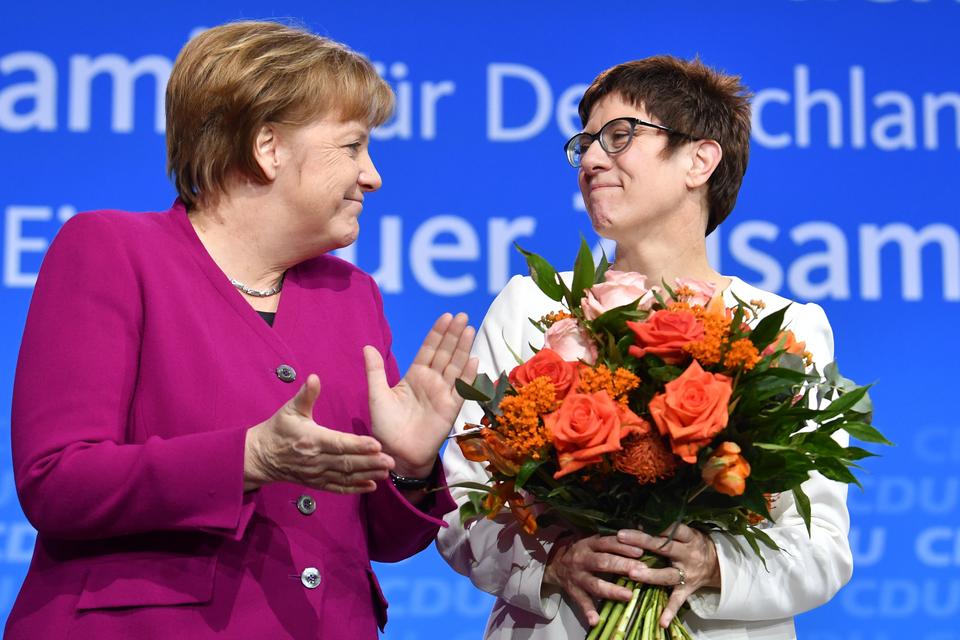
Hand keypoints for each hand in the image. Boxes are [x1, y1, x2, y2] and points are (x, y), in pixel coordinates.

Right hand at [244, 374, 394, 492]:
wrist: (260, 457)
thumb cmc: (277, 429)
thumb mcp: (289, 410)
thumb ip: (305, 395)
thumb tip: (314, 377)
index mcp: (312, 439)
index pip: (338, 443)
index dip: (358, 445)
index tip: (376, 444)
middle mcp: (316, 459)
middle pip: (346, 463)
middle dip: (370, 462)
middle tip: (390, 461)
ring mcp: (316, 474)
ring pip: (345, 476)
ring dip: (367, 475)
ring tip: (386, 472)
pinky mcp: (316, 483)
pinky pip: (338, 488)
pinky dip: (354, 489)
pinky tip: (371, 486)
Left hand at [365, 312, 477, 476]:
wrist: (396, 453)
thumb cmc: (385, 426)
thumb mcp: (377, 395)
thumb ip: (375, 371)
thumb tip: (367, 347)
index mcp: (414, 376)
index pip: (428, 349)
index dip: (437, 333)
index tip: (446, 316)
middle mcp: (431, 381)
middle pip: (445, 353)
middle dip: (453, 335)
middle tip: (463, 316)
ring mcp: (443, 394)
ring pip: (455, 366)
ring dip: (463, 349)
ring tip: (469, 330)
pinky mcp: (450, 409)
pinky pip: (461, 390)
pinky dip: (468, 376)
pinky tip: (474, 360)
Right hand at [541, 534, 646, 625]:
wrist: (555, 565)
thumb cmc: (582, 551)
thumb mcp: (593, 540)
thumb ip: (614, 538)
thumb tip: (640, 528)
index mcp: (589, 544)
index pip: (607, 543)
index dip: (623, 547)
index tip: (640, 551)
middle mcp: (583, 559)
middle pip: (603, 562)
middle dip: (622, 566)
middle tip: (641, 571)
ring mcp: (578, 576)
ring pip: (595, 584)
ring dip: (612, 590)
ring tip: (628, 595)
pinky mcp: (574, 591)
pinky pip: (581, 602)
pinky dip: (588, 611)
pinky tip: (595, 620)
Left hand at [616, 524, 721, 627]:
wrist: (717, 563)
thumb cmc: (693, 543)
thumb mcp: (686, 533)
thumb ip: (666, 530)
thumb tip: (639, 523)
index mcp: (689, 538)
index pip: (673, 529)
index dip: (656, 525)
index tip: (638, 522)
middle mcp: (688, 555)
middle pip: (665, 548)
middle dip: (643, 542)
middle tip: (622, 538)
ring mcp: (687, 574)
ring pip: (667, 575)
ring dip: (650, 575)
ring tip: (632, 574)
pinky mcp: (687, 589)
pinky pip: (678, 600)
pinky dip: (670, 611)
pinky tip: (662, 621)